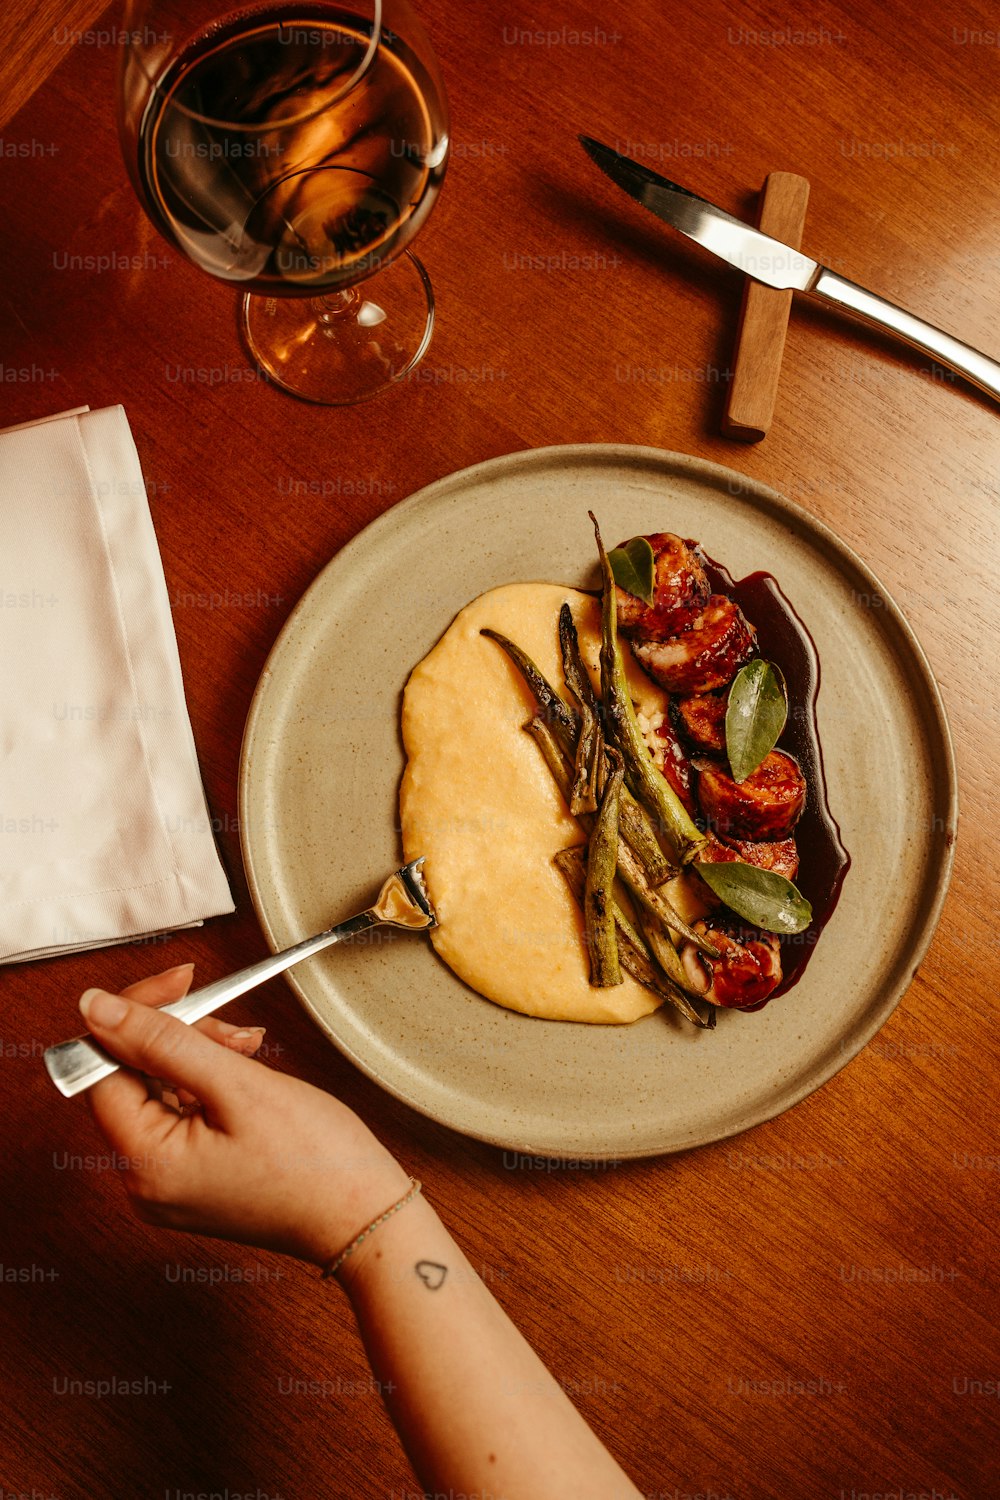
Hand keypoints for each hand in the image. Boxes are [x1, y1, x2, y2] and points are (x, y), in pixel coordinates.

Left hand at [77, 965, 409, 1265]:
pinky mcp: (190, 1180)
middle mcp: (143, 1181)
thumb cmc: (316, 1162)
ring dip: (198, 1056)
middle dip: (177, 1037)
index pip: (101, 1066)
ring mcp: (166, 1185)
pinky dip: (208, 1085)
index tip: (181, 984)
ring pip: (157, 1090)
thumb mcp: (238, 1085)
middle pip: (129, 1077)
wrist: (364, 1220)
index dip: (135, 1017)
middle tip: (231, 1027)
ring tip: (248, 1051)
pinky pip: (179, 1115)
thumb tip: (95, 1007)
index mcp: (144, 1163)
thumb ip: (162, 1041)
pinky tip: (244, 1075)